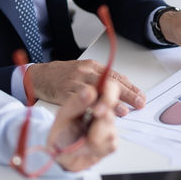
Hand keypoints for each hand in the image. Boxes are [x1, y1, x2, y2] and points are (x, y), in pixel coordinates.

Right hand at [27, 59, 145, 115]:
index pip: (115, 76)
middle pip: (109, 82)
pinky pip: (80, 101)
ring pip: (96, 92)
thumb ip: (100, 78)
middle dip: (127, 94)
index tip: (141, 96)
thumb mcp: (83, 70)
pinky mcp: (64, 93)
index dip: (129, 86)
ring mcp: (74, 82)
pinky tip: (99, 113)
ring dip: (111, 102)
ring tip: (124, 110)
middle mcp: (84, 72)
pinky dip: (91, 108)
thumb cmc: (61, 75)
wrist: (39, 76)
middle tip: (139, 103)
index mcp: (91, 66)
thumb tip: (121, 87)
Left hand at [50, 81, 118, 171]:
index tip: (99, 108)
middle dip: (99, 121)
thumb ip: (77, 103)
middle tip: (88, 127)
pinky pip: (109, 145)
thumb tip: (90, 91)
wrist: (59, 152)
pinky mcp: (112, 143)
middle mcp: (104, 110)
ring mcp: (109, 127)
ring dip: (93, 138)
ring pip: (110, 131)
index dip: (110, 94)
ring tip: (80, 140)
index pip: (110, 88)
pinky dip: (95, 149)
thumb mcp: (64, 114)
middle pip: (112, 112)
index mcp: (93, 98)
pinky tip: (86, 147)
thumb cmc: (62, 130)